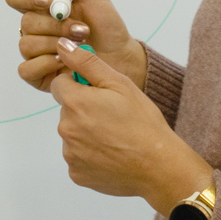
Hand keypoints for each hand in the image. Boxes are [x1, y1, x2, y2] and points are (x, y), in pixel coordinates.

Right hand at [6, 0, 146, 91]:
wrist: (120, 57)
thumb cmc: (106, 26)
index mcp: (42, 7)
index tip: (49, 2)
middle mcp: (35, 29)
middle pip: (26, 22)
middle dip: (56, 26)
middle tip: (82, 29)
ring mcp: (35, 52)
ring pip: (27, 45)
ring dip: (56, 45)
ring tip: (79, 46)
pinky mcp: (38, 74)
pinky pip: (26, 69)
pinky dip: (46, 64)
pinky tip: (65, 63)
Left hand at [50, 39, 211, 213]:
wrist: (161, 168)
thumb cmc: (143, 123)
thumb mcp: (120, 83)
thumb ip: (87, 62)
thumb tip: (62, 45)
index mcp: (75, 103)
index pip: (60, 84)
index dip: (79, 85)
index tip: (99, 94)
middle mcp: (66, 128)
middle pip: (66, 110)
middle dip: (83, 109)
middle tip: (112, 117)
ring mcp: (70, 154)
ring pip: (72, 134)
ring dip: (86, 133)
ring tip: (114, 138)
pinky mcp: (76, 174)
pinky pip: (78, 157)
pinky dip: (90, 155)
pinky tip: (111, 155)